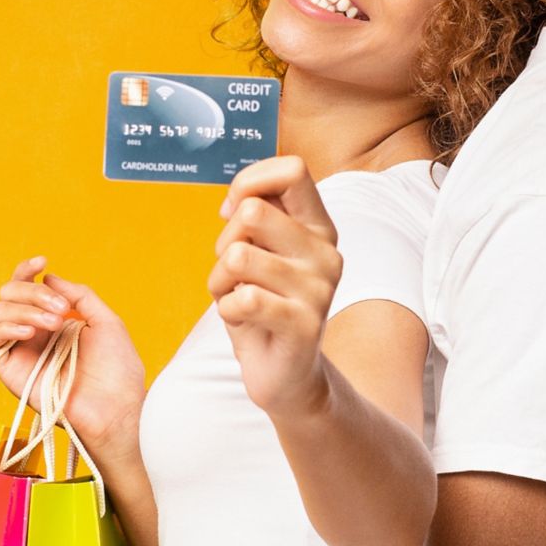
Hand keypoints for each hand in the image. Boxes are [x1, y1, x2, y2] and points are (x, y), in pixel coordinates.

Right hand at [0, 256, 145, 456]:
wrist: (116, 409)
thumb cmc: (117, 371)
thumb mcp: (106, 322)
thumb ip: (79, 295)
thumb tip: (50, 277)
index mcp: (53, 322)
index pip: (26, 288)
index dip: (27, 271)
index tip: (42, 261)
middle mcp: (32, 334)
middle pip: (8, 294)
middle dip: (32, 292)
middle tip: (61, 310)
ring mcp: (19, 351)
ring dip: (23, 309)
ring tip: (54, 324)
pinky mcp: (8, 371)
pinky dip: (4, 328)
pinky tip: (29, 332)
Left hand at [208, 155, 342, 419]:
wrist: (288, 375)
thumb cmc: (265, 304)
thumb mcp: (262, 252)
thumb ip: (259, 215)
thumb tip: (235, 200)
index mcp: (319, 227)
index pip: (293, 170)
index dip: (250, 182)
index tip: (234, 213)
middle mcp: (326, 253)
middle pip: (253, 211)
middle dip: (225, 241)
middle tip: (235, 271)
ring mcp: (319, 289)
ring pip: (238, 257)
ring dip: (219, 281)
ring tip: (237, 298)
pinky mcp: (303, 324)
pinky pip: (241, 298)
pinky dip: (226, 310)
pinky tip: (243, 322)